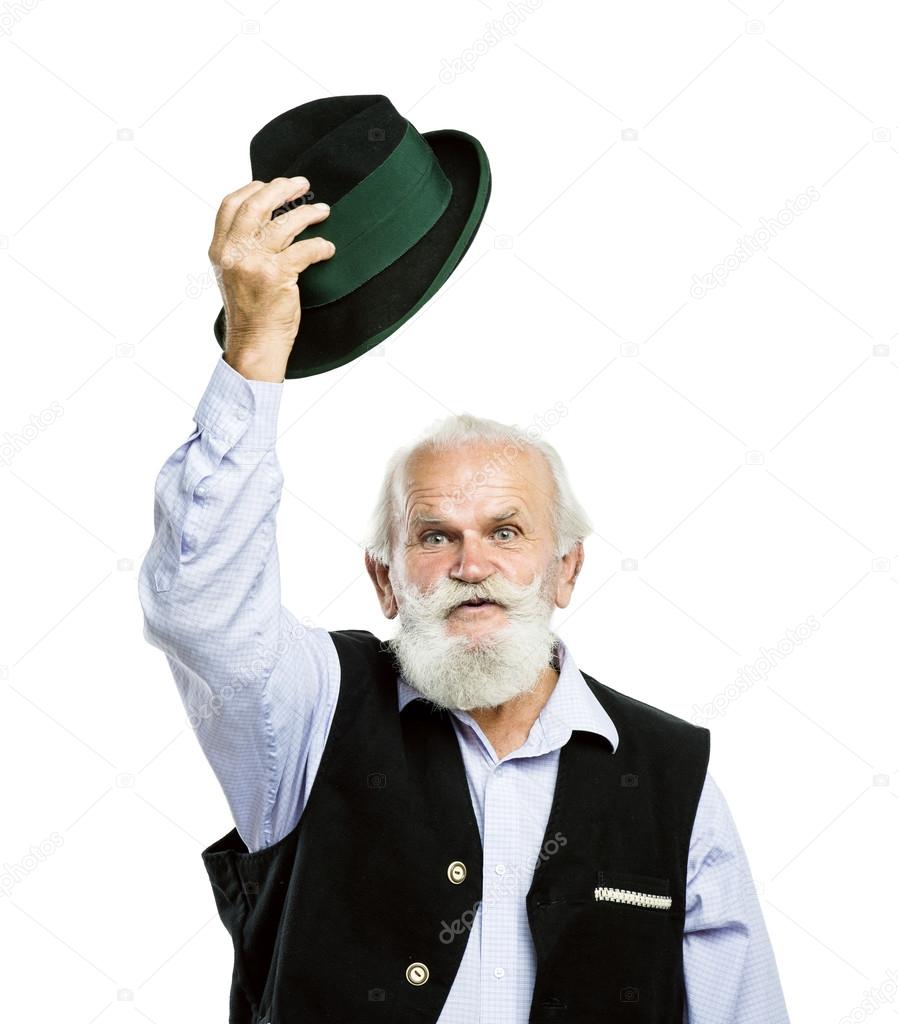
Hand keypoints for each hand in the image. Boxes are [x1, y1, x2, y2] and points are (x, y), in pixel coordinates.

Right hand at [208, 176, 334, 380]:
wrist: (255, 343)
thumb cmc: (250, 312)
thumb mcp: (233, 274)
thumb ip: (241, 248)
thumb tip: (265, 220)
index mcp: (219, 249)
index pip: (231, 205)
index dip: (253, 188)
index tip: (272, 184)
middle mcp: (232, 252)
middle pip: (257, 205)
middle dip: (283, 189)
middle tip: (303, 185)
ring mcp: (253, 263)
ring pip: (283, 223)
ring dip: (308, 213)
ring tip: (323, 211)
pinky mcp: (276, 276)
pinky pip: (304, 249)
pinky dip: (320, 246)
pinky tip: (328, 248)